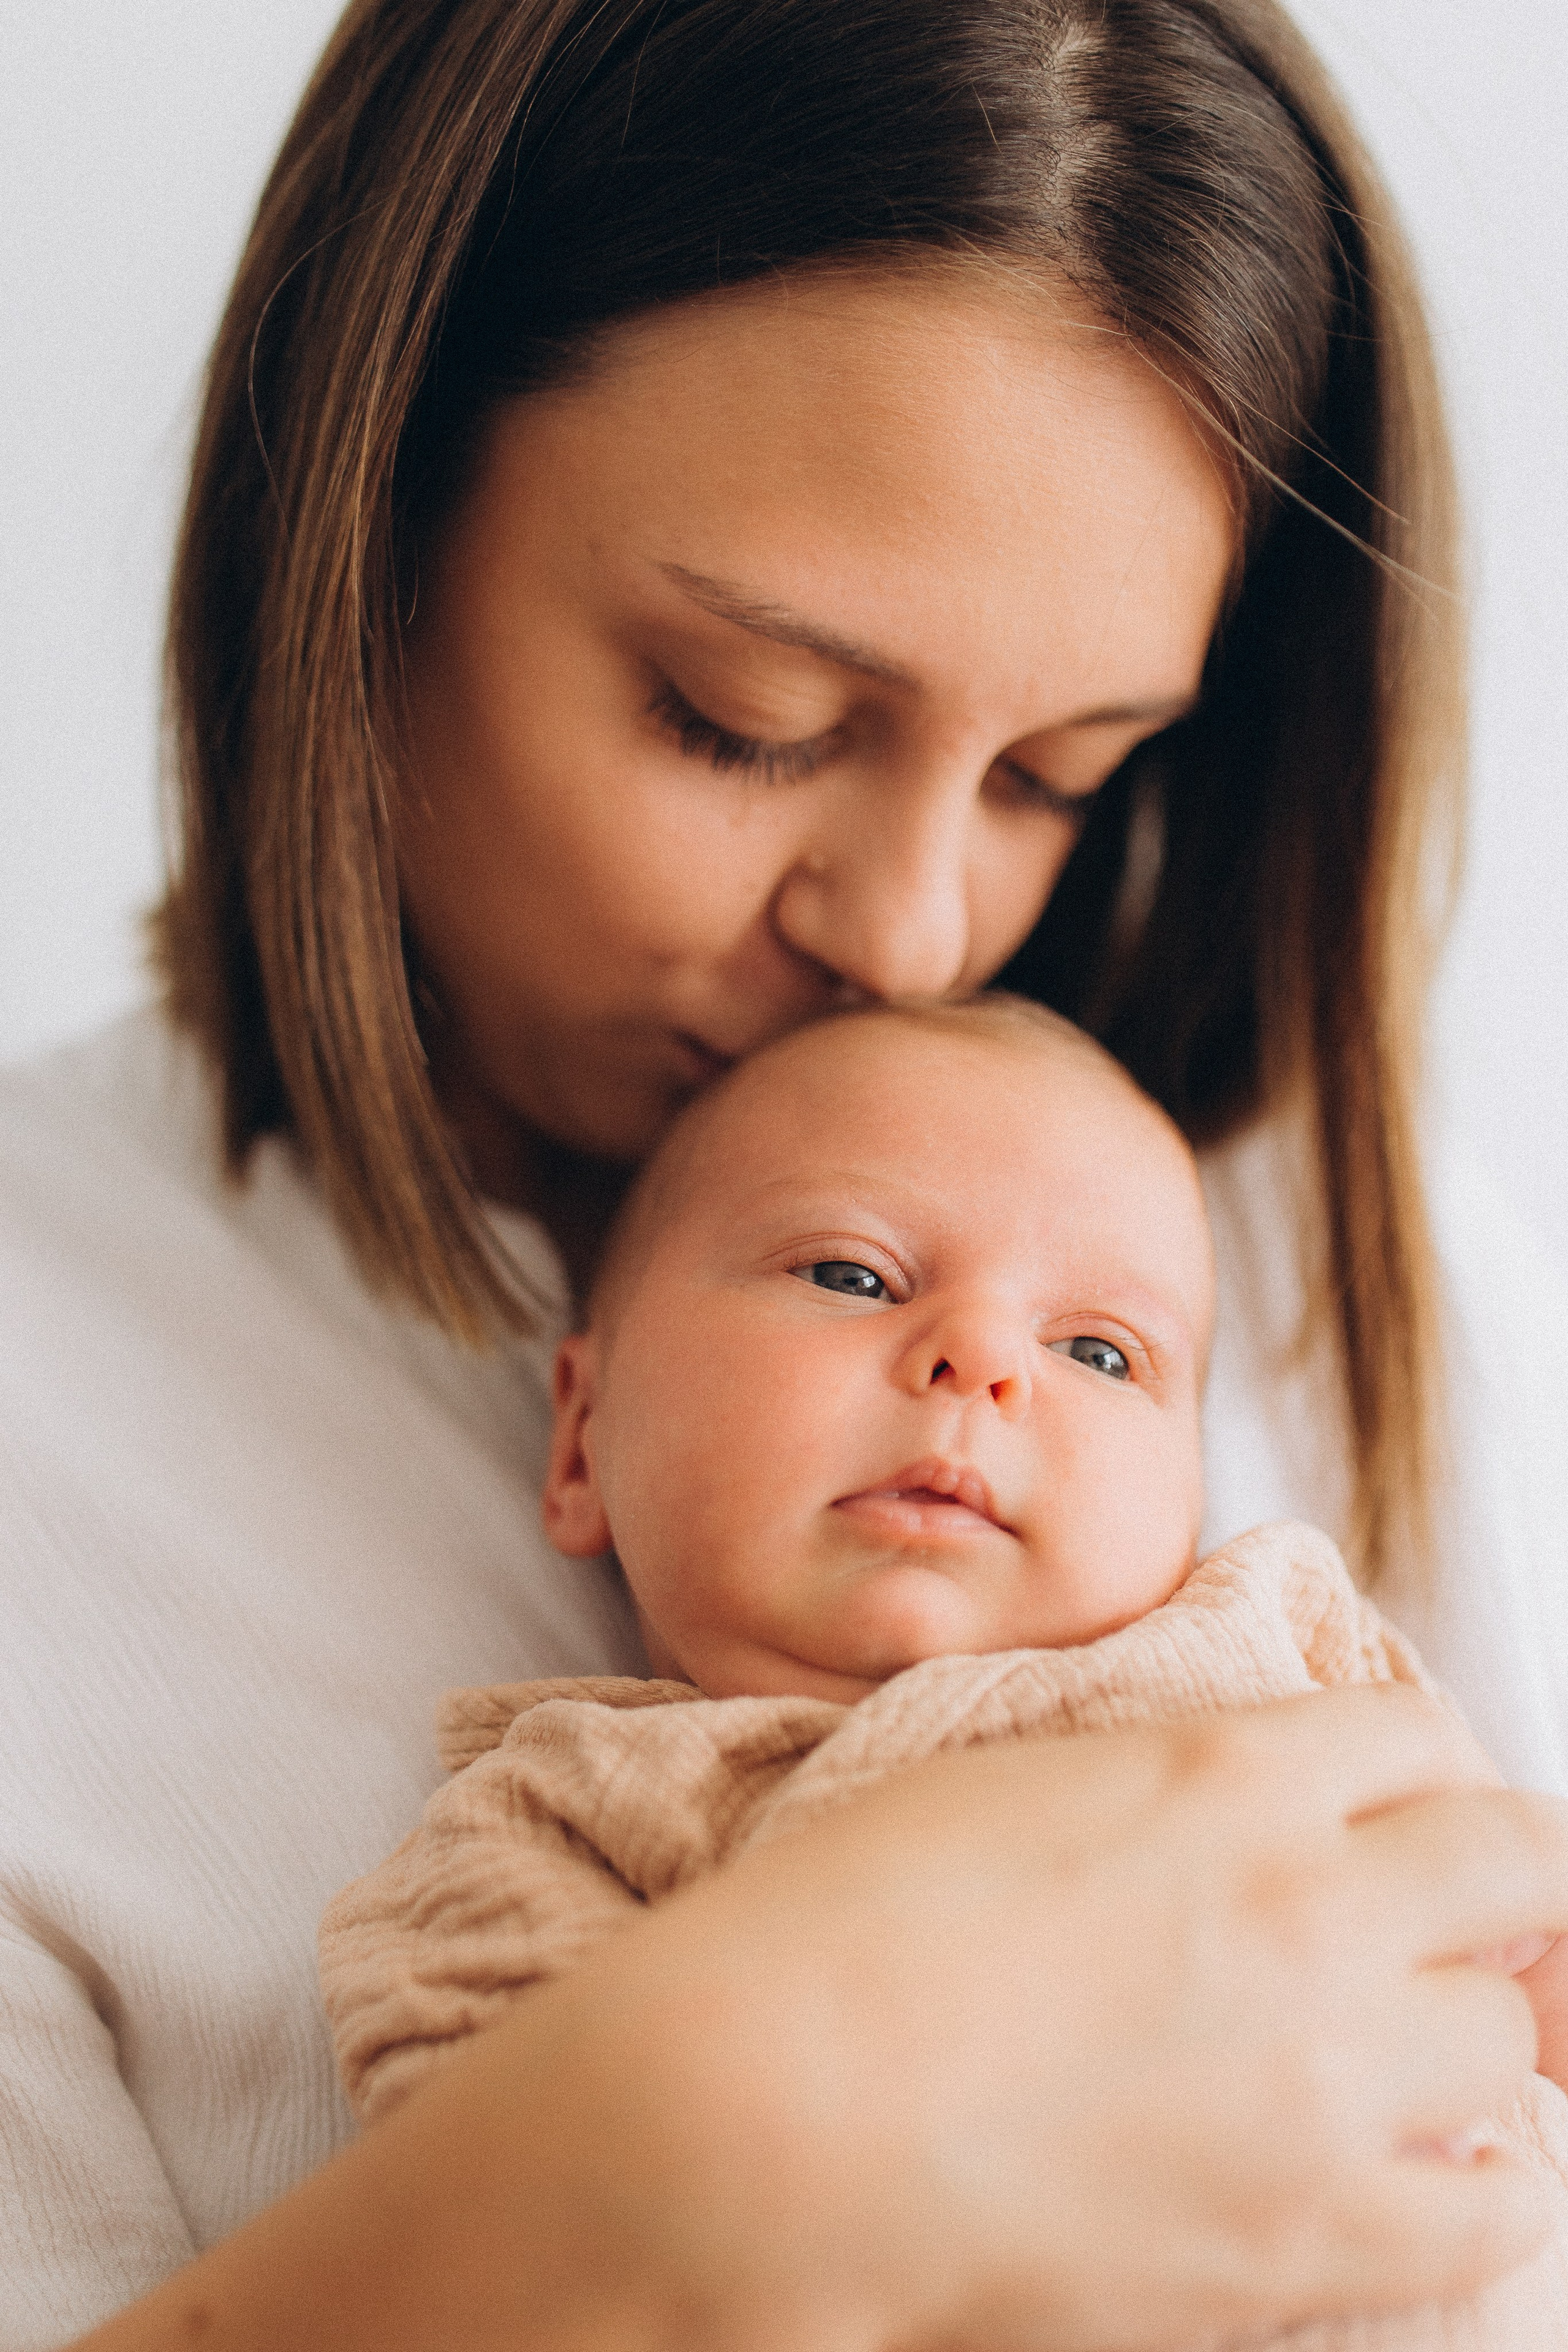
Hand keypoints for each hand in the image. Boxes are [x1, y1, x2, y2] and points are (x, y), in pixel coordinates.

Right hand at [79, 1686, 1567, 2351]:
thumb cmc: (841, 1929)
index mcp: (1221, 1774)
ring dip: (1467, 2030)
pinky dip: (1477, 2175)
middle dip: (1490, 1881)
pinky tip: (1400, 2163)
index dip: (1411, 1770)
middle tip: (1438, 1920)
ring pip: (1516, 2036)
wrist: (760, 2117)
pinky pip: (1499, 2205)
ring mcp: (1325, 2080)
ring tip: (1390, 2051)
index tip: (1388, 1810)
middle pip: (1518, 1863)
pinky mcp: (1311, 2240)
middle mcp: (1307, 1907)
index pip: (1416, 1733)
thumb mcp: (1011, 1784)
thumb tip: (1254, 1803)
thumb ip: (1167, 1783)